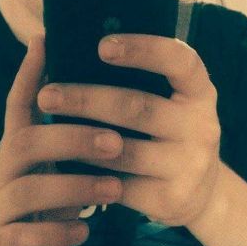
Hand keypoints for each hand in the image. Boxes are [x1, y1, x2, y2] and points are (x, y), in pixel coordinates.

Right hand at [0, 36, 123, 245]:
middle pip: (24, 142)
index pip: (17, 105)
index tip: (45, 40)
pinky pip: (25, 238)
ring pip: (27, 190)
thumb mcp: (50, 173)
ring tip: (114, 188)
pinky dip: (58, 233)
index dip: (30, 74)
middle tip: (116, 141)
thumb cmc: (39, 211)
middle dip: (71, 138)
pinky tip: (85, 231)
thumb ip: (65, 146)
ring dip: (74, 186)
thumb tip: (106, 111)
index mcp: (14, 151)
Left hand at [37, 34, 220, 227]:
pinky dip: (88, 174)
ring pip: (122, 150)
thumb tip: (79, 50)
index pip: (179, 61)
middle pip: (136, 107)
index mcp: (200, 93)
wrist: (201, 192)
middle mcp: (202, 127)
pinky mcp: (172, 199)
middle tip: (47, 95)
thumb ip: (144, 81)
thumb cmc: (170, 133)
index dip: (144, 49)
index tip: (102, 46)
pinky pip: (119, 185)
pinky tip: (62, 164)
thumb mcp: (173, 104)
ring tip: (44, 128)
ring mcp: (190, 166)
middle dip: (86, 99)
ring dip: (79, 138)